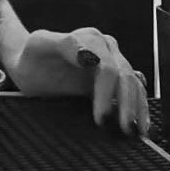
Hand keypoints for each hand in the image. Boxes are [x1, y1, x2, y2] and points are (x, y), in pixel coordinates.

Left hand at [5, 28, 149, 135]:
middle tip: (125, 129)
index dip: (107, 94)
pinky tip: (140, 124)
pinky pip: (133, 91)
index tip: (100, 118)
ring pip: (134, 85)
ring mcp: (112, 63)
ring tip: (137, 132)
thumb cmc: (31, 55)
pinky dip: (138, 107)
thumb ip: (63, 44)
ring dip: (138, 109)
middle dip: (128, 105)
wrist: (29, 63)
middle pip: (125, 77)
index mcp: (90, 39)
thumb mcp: (39, 45)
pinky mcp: (113, 79)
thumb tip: (89, 56)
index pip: (108, 68)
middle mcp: (106, 48)